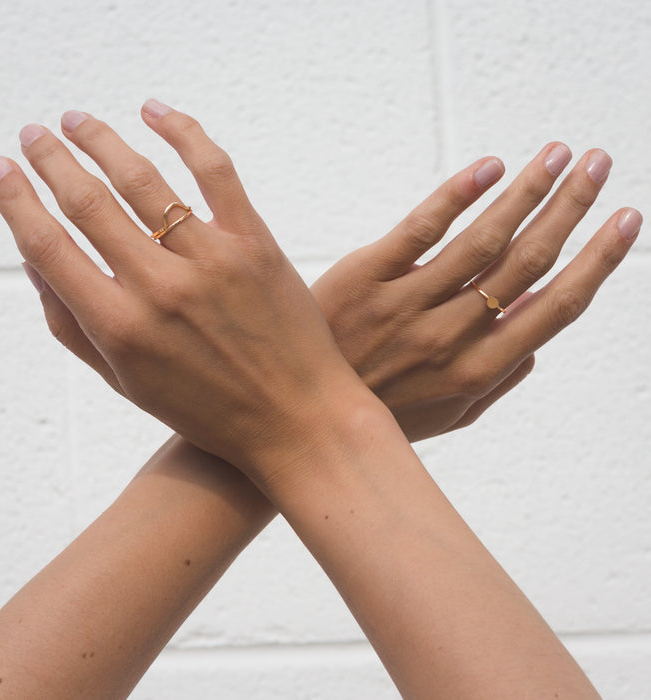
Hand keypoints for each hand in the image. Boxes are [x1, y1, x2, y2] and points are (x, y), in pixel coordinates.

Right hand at [0, 102, 363, 479]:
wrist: (296, 420)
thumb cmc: (210, 410)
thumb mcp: (128, 384)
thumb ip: (74, 327)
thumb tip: (35, 265)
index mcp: (121, 329)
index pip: (48, 246)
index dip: (16, 200)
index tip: (2, 170)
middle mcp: (160, 288)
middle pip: (88, 202)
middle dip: (51, 160)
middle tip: (34, 133)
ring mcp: (212, 261)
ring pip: (143, 179)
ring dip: (101, 141)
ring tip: (77, 121)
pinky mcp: (255, 244)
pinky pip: (215, 171)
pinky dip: (183, 132)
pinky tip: (154, 110)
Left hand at [313, 144, 640, 439]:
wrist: (299, 415)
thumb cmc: (382, 413)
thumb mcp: (447, 415)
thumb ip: (497, 380)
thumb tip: (538, 340)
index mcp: (479, 370)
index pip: (556, 308)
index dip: (597, 260)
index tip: (626, 219)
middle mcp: (451, 336)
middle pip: (526, 261)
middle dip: (571, 208)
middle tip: (599, 164)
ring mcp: (407, 304)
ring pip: (482, 239)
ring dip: (527, 191)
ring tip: (558, 154)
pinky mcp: (365, 277)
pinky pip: (420, 229)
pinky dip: (458, 194)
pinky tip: (490, 167)